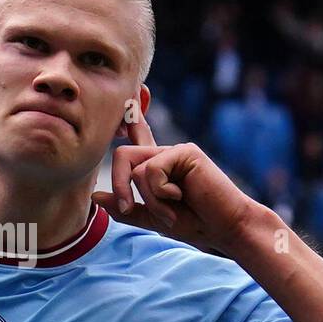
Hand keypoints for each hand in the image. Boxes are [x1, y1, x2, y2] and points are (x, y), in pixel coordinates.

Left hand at [92, 118, 259, 253]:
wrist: (225, 228)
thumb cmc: (195, 223)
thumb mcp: (154, 218)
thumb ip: (126, 208)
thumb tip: (96, 195)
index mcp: (158, 167)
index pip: (138, 138)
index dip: (129, 119)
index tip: (128, 94)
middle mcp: (165, 155)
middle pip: (122, 156)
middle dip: (119, 186)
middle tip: (127, 208)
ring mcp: (176, 151)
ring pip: (136, 169)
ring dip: (150, 199)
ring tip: (172, 210)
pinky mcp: (186, 152)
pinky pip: (152, 170)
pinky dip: (160, 193)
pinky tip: (181, 196)